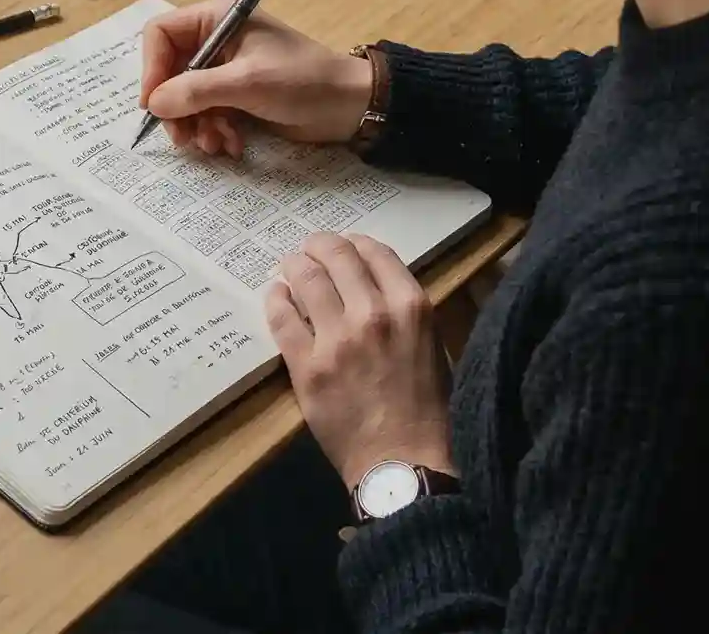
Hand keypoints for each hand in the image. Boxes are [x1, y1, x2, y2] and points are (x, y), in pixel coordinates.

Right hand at [138, 0, 373, 155]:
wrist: (349, 107)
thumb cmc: (301, 81)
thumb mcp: (246, 83)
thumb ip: (196, 91)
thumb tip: (153, 104)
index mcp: (217, 18)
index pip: (161, 34)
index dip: (151, 68)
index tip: (153, 104)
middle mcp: (216, 40)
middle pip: (170, 72)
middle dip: (176, 107)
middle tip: (182, 138)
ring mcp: (226, 70)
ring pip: (187, 98)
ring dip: (197, 125)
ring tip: (215, 145)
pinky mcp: (236, 96)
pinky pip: (207, 113)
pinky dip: (215, 131)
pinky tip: (233, 145)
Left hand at [266, 233, 452, 488]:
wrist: (405, 465)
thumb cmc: (429, 412)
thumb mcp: (433, 348)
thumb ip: (405, 313)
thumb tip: (373, 287)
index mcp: (412, 307)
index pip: (375, 252)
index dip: (355, 244)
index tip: (345, 247)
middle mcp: (374, 313)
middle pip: (336, 255)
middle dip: (319, 246)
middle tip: (310, 250)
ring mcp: (336, 338)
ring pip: (304, 277)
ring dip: (294, 266)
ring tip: (290, 268)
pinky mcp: (307, 365)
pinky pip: (281, 317)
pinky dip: (275, 299)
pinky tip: (276, 296)